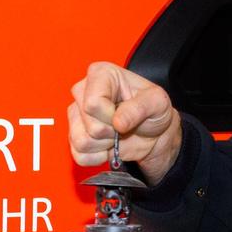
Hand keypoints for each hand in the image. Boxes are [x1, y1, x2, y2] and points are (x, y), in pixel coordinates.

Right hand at [68, 62, 182, 184]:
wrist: (153, 134)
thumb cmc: (153, 112)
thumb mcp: (157, 102)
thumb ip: (139, 108)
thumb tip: (118, 121)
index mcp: (102, 74)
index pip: (93, 102)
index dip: (111, 116)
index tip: (125, 116)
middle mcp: (84, 92)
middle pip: (90, 125)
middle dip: (111, 132)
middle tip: (124, 126)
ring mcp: (77, 115)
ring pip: (82, 142)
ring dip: (105, 145)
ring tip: (117, 134)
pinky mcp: (74, 136)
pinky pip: (80, 155)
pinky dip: (99, 156)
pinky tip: (109, 146)